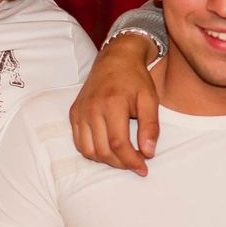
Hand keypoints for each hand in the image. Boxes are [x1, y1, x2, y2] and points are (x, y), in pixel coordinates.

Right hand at [69, 33, 158, 174]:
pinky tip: (108, 149)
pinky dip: (93, 151)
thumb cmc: (136, 79)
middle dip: (121, 163)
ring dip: (106, 160)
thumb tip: (148, 153)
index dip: (131, 160)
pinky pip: (79, 142)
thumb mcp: (150, 99)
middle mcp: (92, 109)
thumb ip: (151, 127)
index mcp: (112, 104)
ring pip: (88, 150)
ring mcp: (80, 111)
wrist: (117, 58)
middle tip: (136, 162)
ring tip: (123, 157)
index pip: (118, 143)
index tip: (143, 168)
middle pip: (102, 150)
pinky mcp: (74, 113)